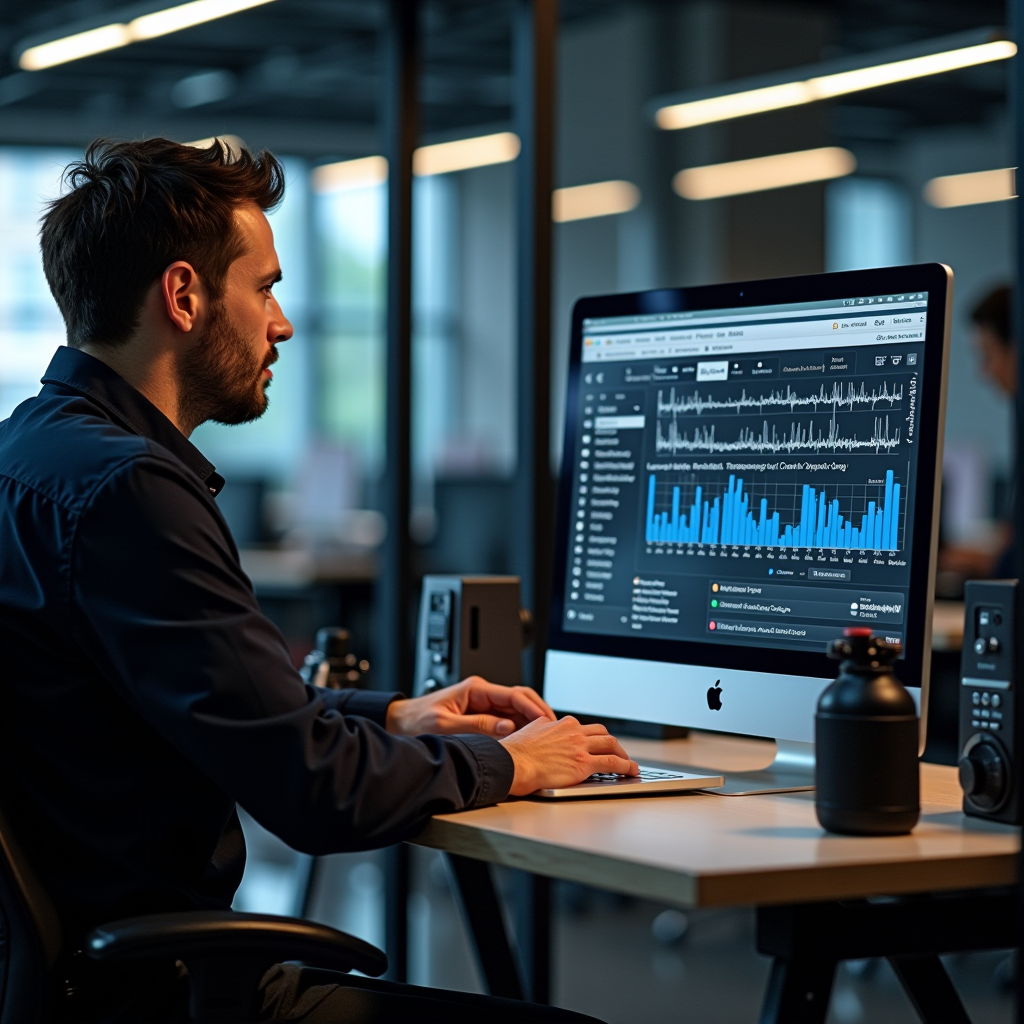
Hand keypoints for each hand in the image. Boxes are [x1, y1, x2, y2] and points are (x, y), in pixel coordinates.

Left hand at [386, 677, 555, 737]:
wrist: (399, 723)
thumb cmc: (416, 721)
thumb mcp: (446, 725)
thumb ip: (478, 725)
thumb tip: (507, 727)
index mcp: (476, 689)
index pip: (514, 695)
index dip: (533, 708)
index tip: (547, 720)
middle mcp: (482, 694)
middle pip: (521, 700)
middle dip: (539, 712)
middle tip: (554, 728)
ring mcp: (483, 705)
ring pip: (516, 711)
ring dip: (531, 722)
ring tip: (546, 736)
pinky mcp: (480, 717)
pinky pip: (506, 720)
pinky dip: (520, 729)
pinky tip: (528, 740)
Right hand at [499, 716, 637, 795]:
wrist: (511, 763)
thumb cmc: (515, 753)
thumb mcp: (531, 731)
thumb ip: (544, 729)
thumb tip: (546, 728)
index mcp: (561, 724)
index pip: (585, 728)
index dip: (594, 738)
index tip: (598, 745)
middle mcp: (573, 732)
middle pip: (602, 734)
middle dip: (613, 744)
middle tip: (618, 753)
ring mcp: (580, 747)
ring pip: (611, 745)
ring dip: (623, 754)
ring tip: (629, 764)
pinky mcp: (584, 764)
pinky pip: (612, 763)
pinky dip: (625, 766)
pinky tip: (630, 771)